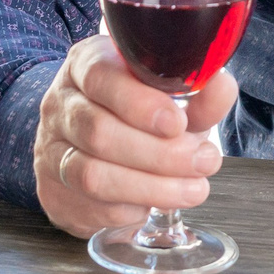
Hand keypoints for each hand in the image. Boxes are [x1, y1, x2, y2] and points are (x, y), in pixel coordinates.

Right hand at [34, 35, 239, 237]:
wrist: (90, 145)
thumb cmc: (136, 115)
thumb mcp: (168, 98)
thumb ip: (197, 96)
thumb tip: (222, 85)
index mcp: (86, 65)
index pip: (101, 77)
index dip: (140, 103)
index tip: (178, 122)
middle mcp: (61, 105)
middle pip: (99, 131)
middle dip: (159, 153)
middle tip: (203, 162)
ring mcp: (51, 150)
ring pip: (93, 174)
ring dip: (151, 187)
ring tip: (193, 189)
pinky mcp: (53, 192)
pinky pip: (92, 207)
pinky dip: (132, 208)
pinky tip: (156, 202)